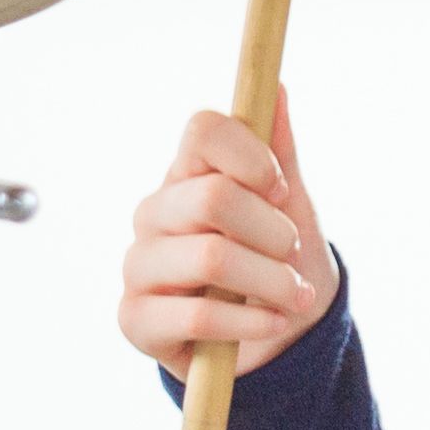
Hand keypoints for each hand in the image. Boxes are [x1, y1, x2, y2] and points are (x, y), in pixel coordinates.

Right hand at [116, 97, 336, 385]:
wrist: (278, 341)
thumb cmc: (278, 264)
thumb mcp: (291, 208)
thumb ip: (278, 151)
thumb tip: (275, 87)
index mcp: (187, 175)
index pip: (203, 131)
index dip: (253, 157)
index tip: (280, 192)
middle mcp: (154, 214)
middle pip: (213, 196)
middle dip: (273, 232)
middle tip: (292, 255)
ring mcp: (139, 267)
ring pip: (210, 257)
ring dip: (271, 281)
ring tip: (294, 296)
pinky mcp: (135, 320)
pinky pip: (198, 316)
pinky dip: (250, 322)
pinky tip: (272, 323)